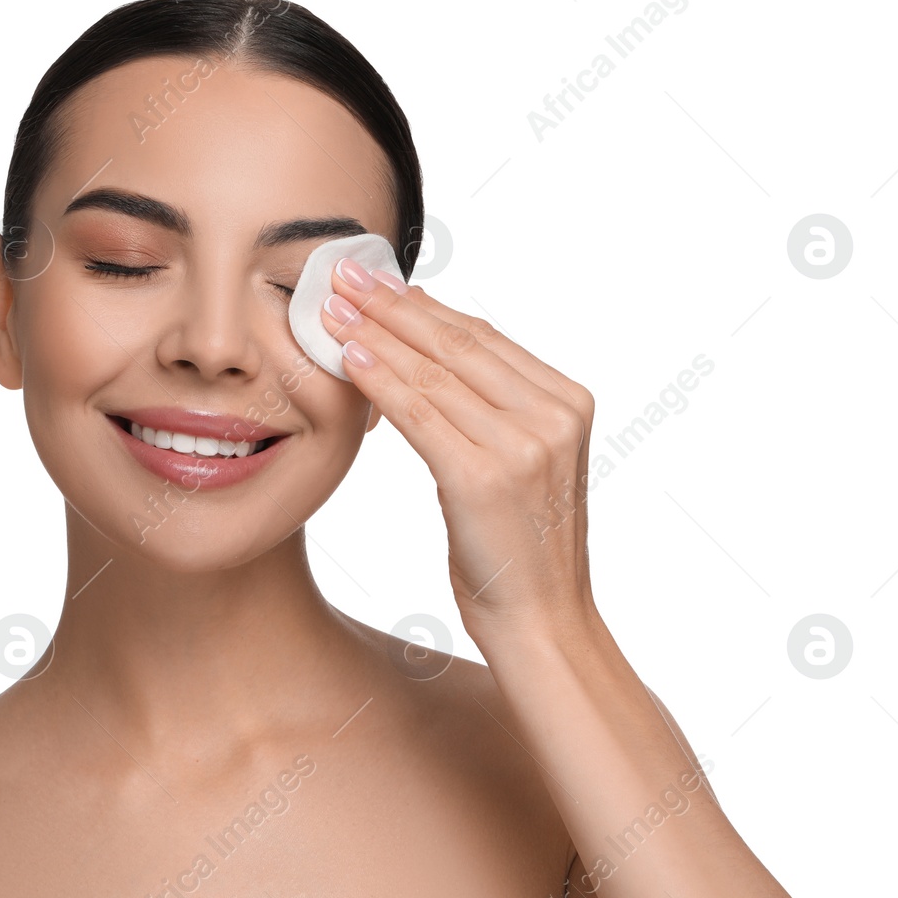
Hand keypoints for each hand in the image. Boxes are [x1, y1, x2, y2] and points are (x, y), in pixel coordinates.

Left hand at [319, 259, 599, 639]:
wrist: (543, 624)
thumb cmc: (518, 551)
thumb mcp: (516, 467)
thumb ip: (489, 412)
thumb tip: (430, 355)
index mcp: (567, 403)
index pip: (483, 338)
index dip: (424, 306)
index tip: (380, 282)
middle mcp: (552, 415)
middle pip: (457, 343)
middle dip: (393, 305)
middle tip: (343, 273)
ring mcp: (523, 445)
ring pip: (434, 372)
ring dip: (375, 333)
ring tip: (331, 307)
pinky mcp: (485, 477)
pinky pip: (420, 413)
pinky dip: (380, 381)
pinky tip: (348, 356)